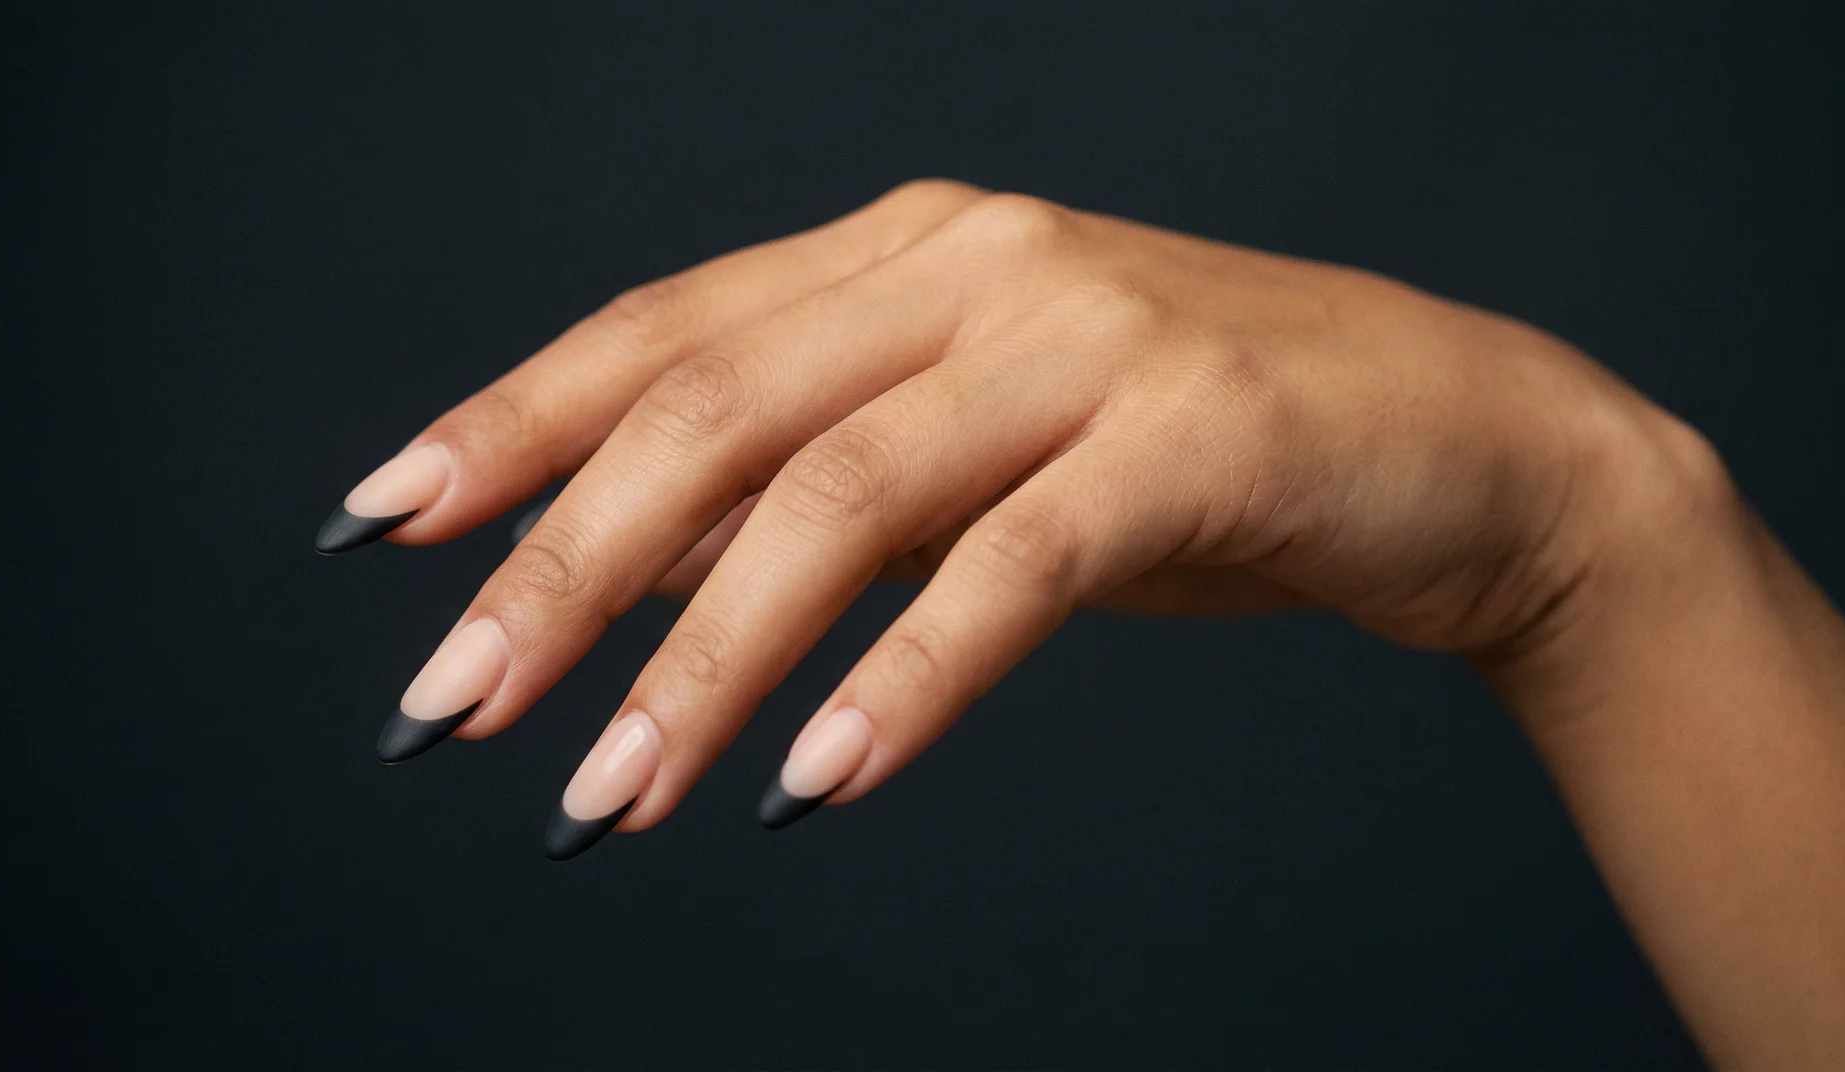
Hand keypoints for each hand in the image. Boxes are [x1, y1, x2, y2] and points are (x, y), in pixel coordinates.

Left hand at [315, 180, 1708, 855]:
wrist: (1461, 441)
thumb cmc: (1201, 452)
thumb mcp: (983, 457)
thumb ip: (821, 490)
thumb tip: (632, 582)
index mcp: (906, 251)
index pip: (662, 332)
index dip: (509, 426)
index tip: (382, 535)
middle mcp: (976, 262)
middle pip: (714, 409)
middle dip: (564, 570)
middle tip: (457, 707)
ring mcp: (1086, 332)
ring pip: (841, 491)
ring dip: (706, 659)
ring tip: (611, 797)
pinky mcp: (1193, 428)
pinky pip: (1014, 563)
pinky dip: (904, 678)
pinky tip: (819, 782)